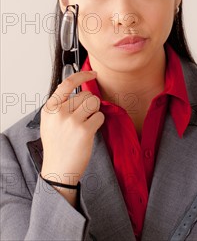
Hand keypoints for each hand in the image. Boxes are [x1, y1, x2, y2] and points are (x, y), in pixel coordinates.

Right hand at [40, 70, 104, 185]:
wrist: (59, 170)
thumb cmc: (57, 146)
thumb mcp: (51, 122)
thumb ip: (61, 104)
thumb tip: (79, 87)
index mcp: (50, 108)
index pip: (67, 83)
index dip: (82, 75)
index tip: (92, 73)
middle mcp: (59, 113)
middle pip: (85, 94)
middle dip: (89, 104)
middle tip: (82, 118)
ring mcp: (72, 121)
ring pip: (94, 102)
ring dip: (94, 111)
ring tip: (85, 123)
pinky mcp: (84, 130)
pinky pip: (99, 116)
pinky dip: (97, 122)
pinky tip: (88, 132)